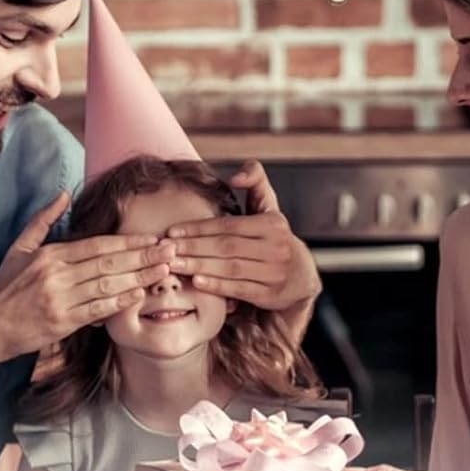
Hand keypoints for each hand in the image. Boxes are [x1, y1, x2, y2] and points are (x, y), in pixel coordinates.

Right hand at [0, 191, 176, 360]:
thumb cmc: (3, 289)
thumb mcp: (18, 248)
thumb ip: (42, 220)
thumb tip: (63, 194)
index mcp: (50, 255)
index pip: (97, 245)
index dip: (128, 241)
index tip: (152, 238)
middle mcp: (57, 275)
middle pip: (108, 263)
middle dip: (142, 256)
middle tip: (170, 250)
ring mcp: (60, 299)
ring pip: (107, 285)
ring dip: (139, 277)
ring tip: (163, 270)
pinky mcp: (61, 323)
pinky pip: (97, 310)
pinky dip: (120, 302)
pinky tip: (140, 294)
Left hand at [163, 161, 320, 318]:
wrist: (302, 277)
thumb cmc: (275, 239)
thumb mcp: (270, 207)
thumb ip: (256, 181)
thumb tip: (235, 176)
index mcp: (272, 224)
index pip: (229, 225)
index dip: (199, 228)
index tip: (173, 231)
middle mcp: (275, 248)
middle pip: (227, 247)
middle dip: (193, 248)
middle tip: (167, 250)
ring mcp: (274, 273)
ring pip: (231, 268)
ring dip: (200, 267)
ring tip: (174, 266)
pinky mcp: (269, 294)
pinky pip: (239, 289)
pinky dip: (217, 286)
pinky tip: (197, 282)